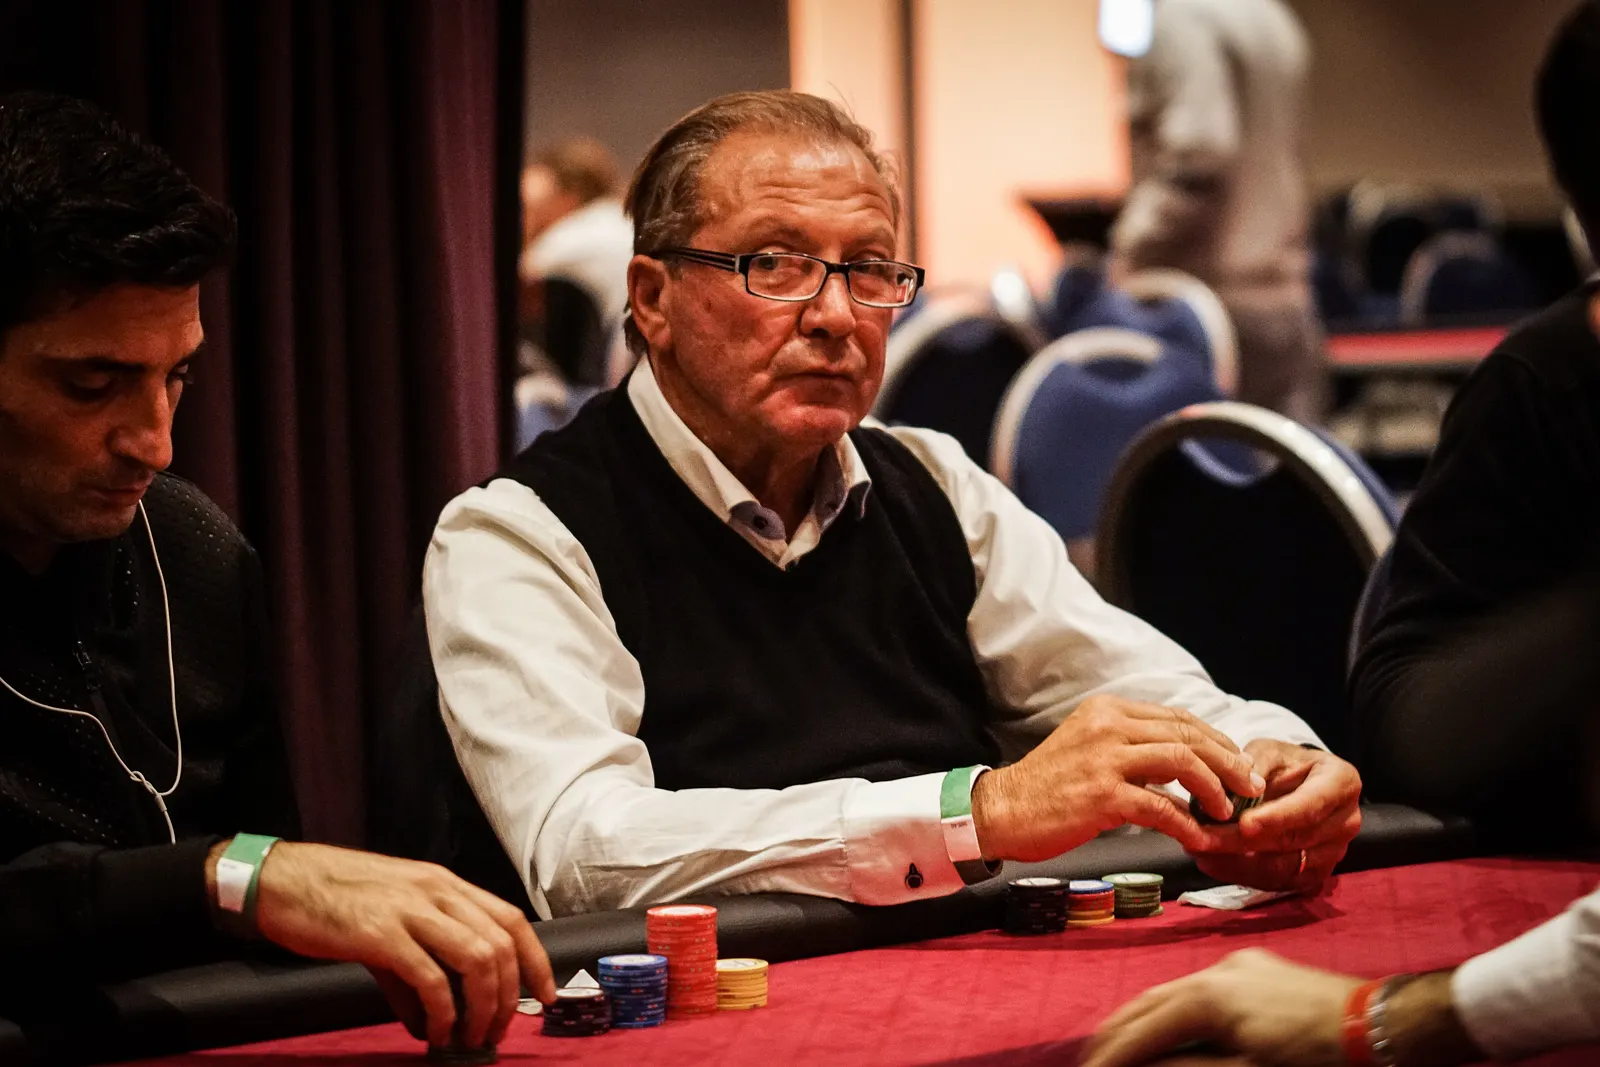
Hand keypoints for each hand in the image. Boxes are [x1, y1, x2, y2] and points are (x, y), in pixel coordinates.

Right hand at [223, 842, 556, 1048]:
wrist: (279, 880)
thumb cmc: (332, 900)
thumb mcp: (387, 924)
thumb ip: (412, 969)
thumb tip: (426, 1020)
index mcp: (444, 884)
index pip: (511, 918)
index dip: (535, 960)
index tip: (544, 996)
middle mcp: (437, 891)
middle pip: (501, 944)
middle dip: (507, 997)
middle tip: (495, 1032)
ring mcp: (410, 910)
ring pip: (477, 959)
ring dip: (482, 1008)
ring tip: (469, 1038)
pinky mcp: (381, 934)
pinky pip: (430, 979)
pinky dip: (442, 1013)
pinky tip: (433, 1033)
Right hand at [971, 695, 1265, 860]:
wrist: (1003, 810)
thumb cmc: (1048, 787)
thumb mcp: (1089, 748)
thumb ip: (1131, 748)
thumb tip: (1184, 765)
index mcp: (1108, 711)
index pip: (1177, 718)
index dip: (1216, 740)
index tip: (1238, 764)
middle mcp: (1109, 726)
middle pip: (1187, 735)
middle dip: (1228, 762)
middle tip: (1250, 787)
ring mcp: (1106, 759)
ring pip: (1182, 762)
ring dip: (1214, 789)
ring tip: (1226, 812)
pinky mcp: (1103, 795)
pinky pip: (1161, 808)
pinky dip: (1187, 826)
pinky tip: (1198, 840)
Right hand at [1082, 948, 1357, 1066]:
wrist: (1381, 1025)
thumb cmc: (1316, 1059)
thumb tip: (1144, 1066)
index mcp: (1209, 997)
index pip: (1143, 1029)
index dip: (1111, 1055)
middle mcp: (1216, 970)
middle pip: (1148, 1002)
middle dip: (1116, 1034)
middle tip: (1090, 1061)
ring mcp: (1238, 965)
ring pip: (1173, 991)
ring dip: (1144, 1020)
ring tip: (1122, 1046)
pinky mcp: (1258, 969)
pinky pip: (1201, 987)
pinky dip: (1177, 1009)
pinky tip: (1173, 1028)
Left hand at [1190, 741, 1361, 892]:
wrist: (1299, 783)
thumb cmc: (1284, 763)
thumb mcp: (1269, 751)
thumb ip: (1255, 764)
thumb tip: (1239, 780)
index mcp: (1341, 782)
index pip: (1310, 805)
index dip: (1277, 817)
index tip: (1244, 824)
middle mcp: (1346, 821)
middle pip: (1294, 840)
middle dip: (1245, 843)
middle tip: (1205, 839)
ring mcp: (1335, 851)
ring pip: (1286, 867)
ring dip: (1239, 864)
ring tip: (1202, 852)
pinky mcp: (1317, 873)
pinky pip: (1281, 882)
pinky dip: (1245, 875)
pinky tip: (1214, 863)